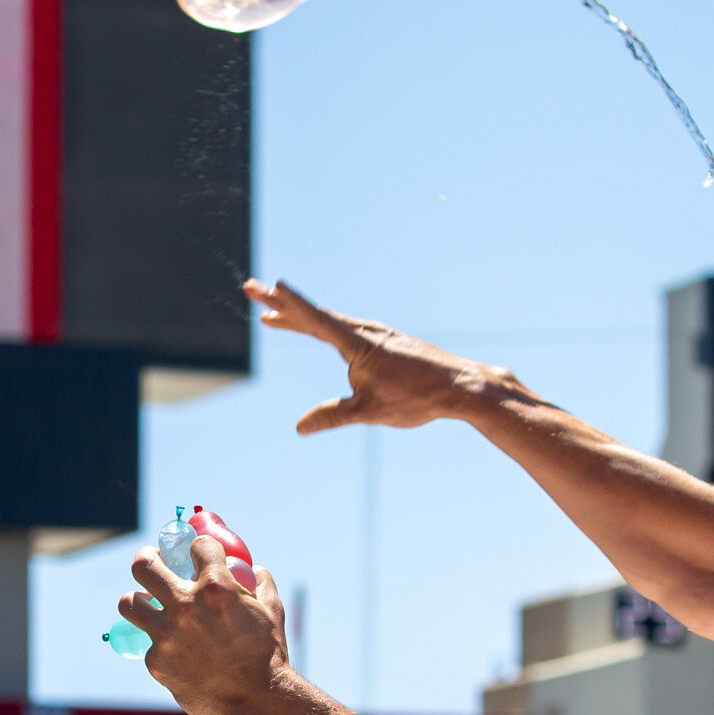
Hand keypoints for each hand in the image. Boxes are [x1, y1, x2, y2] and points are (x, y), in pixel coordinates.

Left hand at [119, 535, 290, 714]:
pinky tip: (176, 651)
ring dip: (138, 599)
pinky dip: (161, 643)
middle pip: (144, 564)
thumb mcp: (272, 611)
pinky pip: (148, 643)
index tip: (200, 553)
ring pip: (129, 602)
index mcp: (216, 586)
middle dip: (148, 557)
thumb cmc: (268, 653)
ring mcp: (166, 633)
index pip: (198, 546)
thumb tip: (255, 570)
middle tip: (154, 561)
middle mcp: (185, 605)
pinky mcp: (155, 661)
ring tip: (148, 603)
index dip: (201, 547)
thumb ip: (261, 584)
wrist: (256, 700)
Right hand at [244, 278, 492, 432]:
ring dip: (299, 317)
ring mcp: (376, 334)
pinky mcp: (385, 341)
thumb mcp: (370, 412)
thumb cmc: (418, 398)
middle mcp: (365, 331)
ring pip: (329, 323)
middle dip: (282, 305)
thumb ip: (333, 416)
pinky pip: (344, 329)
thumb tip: (300, 427)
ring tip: (272, 318)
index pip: (315, 320)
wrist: (461, 387)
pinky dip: (323, 326)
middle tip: (252, 290)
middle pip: (315, 315)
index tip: (268, 287)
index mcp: (358, 343)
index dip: (289, 305)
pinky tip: (317, 331)